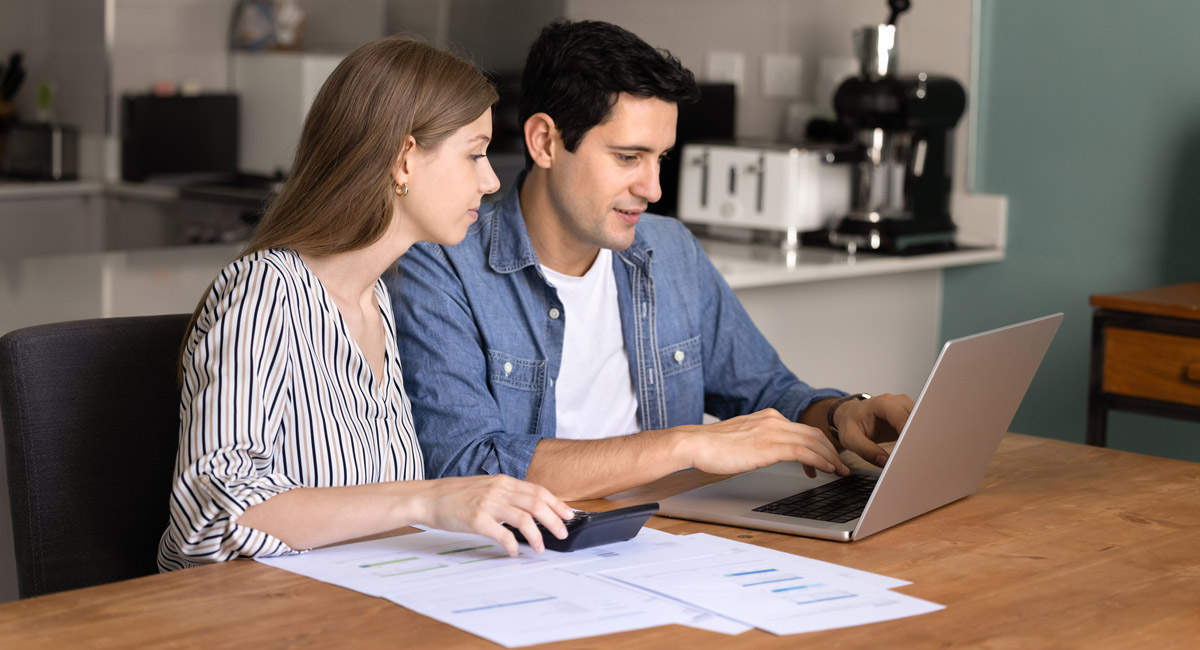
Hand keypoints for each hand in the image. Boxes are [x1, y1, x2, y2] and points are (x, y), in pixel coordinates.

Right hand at [411, 475, 573, 555]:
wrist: (427, 497)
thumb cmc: (455, 495)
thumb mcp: (485, 487)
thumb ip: (506, 494)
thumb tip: (530, 507)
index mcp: (503, 481)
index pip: (538, 490)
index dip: (557, 504)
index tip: (569, 515)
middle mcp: (498, 489)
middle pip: (536, 503)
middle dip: (554, 520)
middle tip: (562, 533)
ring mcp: (487, 503)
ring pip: (524, 518)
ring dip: (537, 535)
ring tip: (541, 547)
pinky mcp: (476, 519)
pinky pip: (502, 534)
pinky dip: (512, 544)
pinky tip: (514, 551)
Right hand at [681, 408, 850, 478]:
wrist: (695, 444)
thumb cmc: (712, 446)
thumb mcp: (742, 438)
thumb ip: (759, 440)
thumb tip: (766, 453)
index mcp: (768, 417)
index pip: (802, 430)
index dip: (819, 445)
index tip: (826, 459)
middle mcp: (773, 420)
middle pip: (814, 434)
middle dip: (831, 451)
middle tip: (841, 466)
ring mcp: (772, 432)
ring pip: (813, 442)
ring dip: (831, 458)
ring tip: (840, 471)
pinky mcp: (769, 446)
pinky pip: (804, 453)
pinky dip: (821, 461)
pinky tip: (828, 470)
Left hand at [832, 392, 913, 467]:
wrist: (850, 415)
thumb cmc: (850, 424)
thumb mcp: (850, 439)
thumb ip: (866, 450)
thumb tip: (885, 461)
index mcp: (882, 403)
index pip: (902, 417)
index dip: (908, 433)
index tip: (911, 449)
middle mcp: (897, 402)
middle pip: (916, 418)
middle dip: (917, 436)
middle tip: (917, 455)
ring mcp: (905, 408)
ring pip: (922, 422)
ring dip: (921, 437)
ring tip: (917, 454)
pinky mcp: (909, 417)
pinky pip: (919, 427)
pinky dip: (919, 438)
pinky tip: (916, 450)